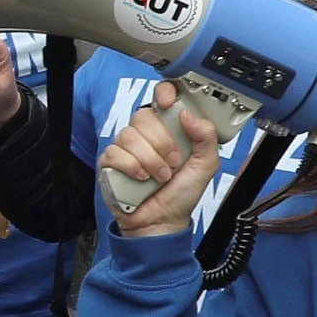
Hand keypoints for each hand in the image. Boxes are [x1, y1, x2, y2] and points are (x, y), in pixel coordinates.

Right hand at [102, 82, 218, 235]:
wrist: (163, 222)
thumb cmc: (181, 194)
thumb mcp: (205, 165)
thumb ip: (206, 137)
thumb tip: (189, 115)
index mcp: (168, 128)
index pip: (161, 97)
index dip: (164, 94)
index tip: (170, 105)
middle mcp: (145, 134)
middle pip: (143, 116)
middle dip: (162, 142)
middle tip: (173, 162)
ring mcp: (125, 147)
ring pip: (129, 135)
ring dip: (149, 159)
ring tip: (159, 176)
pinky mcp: (109, 162)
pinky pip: (114, 152)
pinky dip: (131, 167)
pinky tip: (141, 179)